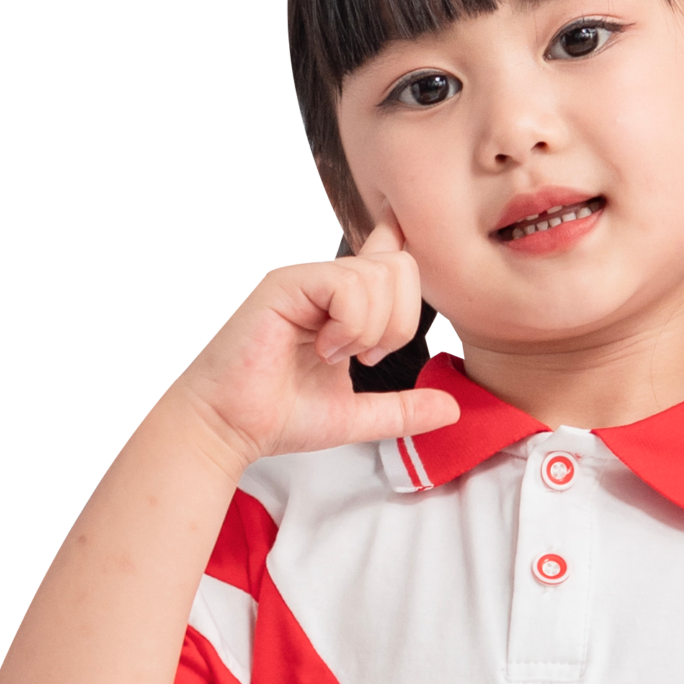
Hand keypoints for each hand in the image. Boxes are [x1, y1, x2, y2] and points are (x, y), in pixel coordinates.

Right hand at [168, 218, 458, 469]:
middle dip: (401, 322)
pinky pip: (348, 285)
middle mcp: (327, 282)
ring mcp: (307, 279)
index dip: (410, 259)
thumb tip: (452, 409)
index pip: (390, 256)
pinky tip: (324, 349)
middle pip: (401, 266)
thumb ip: (404, 409)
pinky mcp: (287, 283)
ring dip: (371, 330)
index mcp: (344, 303)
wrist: (231, 427)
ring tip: (336, 356)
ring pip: (379, 276)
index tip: (411, 296)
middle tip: (368, 356)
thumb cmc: (280, 416)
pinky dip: (349, 325)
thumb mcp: (358, 416)